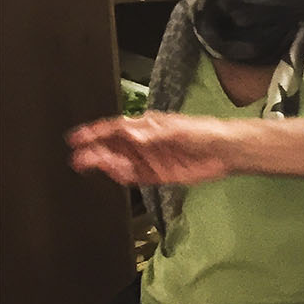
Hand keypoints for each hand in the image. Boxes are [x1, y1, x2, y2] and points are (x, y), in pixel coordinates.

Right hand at [67, 112, 234, 185]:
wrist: (226, 151)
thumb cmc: (203, 132)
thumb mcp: (176, 130)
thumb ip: (151, 135)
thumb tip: (129, 134)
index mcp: (145, 126)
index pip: (114, 128)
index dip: (94, 133)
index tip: (77, 137)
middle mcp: (143, 142)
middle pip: (112, 147)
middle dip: (94, 151)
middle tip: (80, 158)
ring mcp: (149, 159)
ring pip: (119, 162)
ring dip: (105, 165)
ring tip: (94, 166)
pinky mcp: (157, 175)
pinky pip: (133, 177)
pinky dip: (122, 176)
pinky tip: (115, 175)